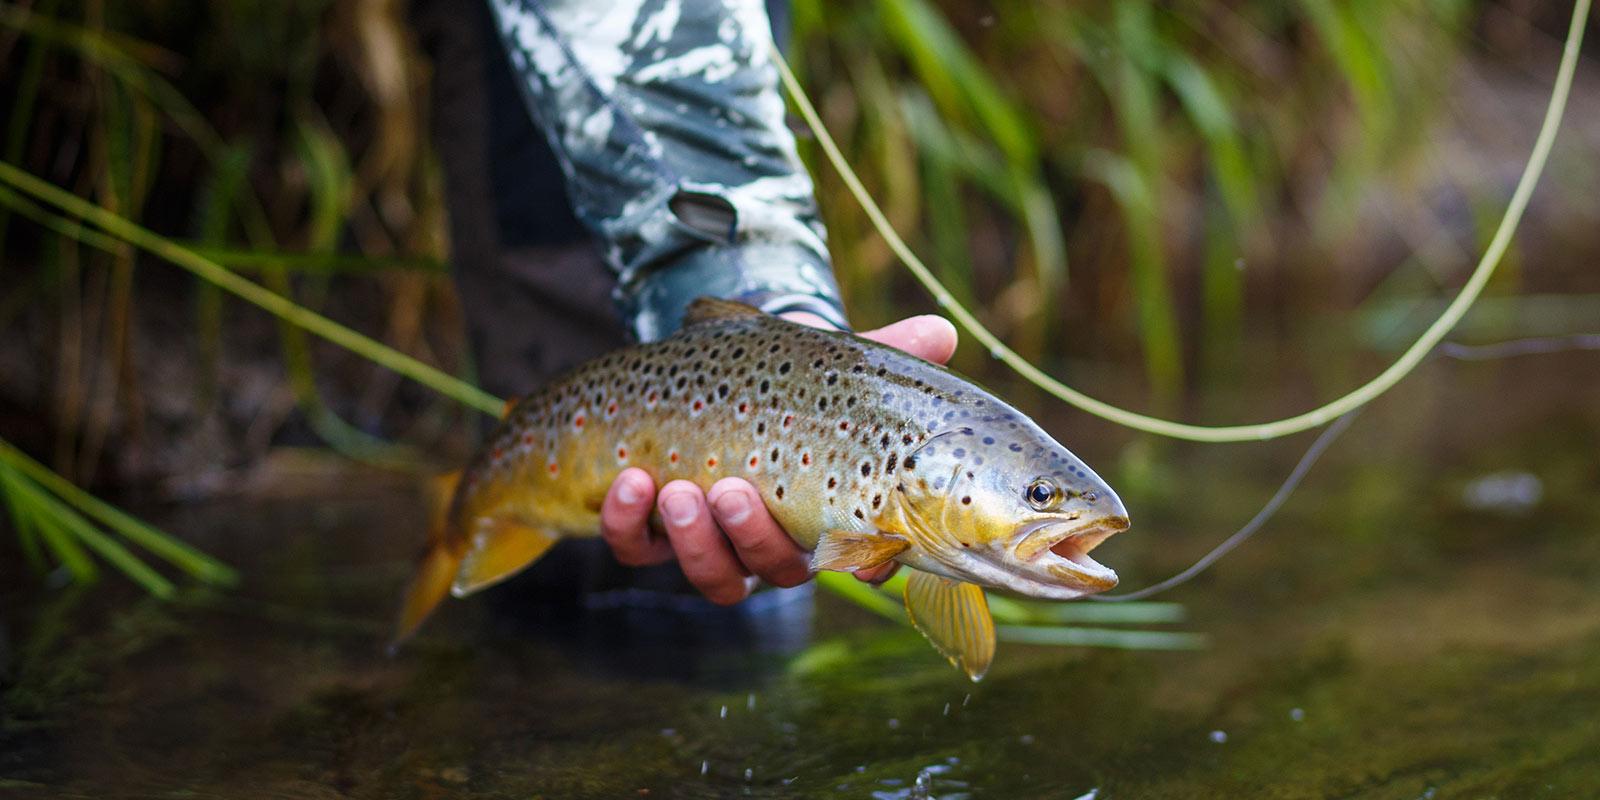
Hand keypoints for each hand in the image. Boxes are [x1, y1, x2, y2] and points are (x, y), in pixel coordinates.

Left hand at [599, 313, 957, 603]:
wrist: (702, 367)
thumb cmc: (780, 376)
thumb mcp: (827, 361)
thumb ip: (883, 351)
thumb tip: (942, 330)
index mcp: (827, 512)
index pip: (862, 556)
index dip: (867, 564)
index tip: (863, 559)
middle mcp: (774, 540)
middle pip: (776, 571)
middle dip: (752, 538)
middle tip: (733, 493)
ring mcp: (712, 543)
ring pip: (712, 574)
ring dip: (694, 541)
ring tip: (677, 490)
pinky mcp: (650, 534)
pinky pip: (636, 548)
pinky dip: (627, 523)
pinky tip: (630, 481)